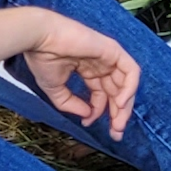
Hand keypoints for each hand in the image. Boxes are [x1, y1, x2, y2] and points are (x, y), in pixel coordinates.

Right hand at [17, 19, 141, 136]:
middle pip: (116, 92)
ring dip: (124, 106)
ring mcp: (109, 56)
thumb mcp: (55, 89)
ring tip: (118, 122)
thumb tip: (87, 115)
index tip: (88, 124)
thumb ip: (71, 104)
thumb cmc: (42, 57)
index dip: (97, 111)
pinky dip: (129, 88)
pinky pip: (131, 71)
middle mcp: (101, 64)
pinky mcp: (113, 50)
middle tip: (116, 132)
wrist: (39, 38)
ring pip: (127, 84)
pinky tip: (119, 103)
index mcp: (88, 69)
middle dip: (117, 114)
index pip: (101, 94)